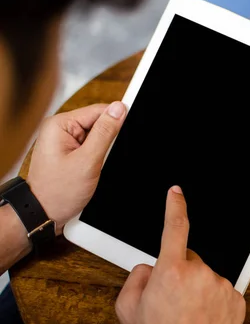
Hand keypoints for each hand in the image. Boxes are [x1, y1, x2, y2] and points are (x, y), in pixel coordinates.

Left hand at [27, 102, 126, 231]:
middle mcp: (59, 130)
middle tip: (101, 159)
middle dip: (107, 140)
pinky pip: (91, 147)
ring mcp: (63, 141)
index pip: (98, 111)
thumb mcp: (88, 161)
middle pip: (97, 123)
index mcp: (60, 125)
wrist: (44, 214)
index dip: (116, 120)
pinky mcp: (69, 152)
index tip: (129, 129)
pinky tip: (92, 169)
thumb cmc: (58, 192)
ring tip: (93, 166)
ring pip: (96, 137)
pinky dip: (97, 158)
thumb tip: (119, 109)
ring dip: (102, 151)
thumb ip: (105, 133)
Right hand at [116, 186, 245, 323]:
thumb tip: (150, 266)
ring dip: (198, 287)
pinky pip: (222, 290)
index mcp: (171, 271)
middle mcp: (200, 274)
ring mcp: (222, 286)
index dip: (175, 206)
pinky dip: (213, 299)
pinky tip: (203, 317)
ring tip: (188, 314)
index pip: (174, 227)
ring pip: (206, 275)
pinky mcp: (237, 299)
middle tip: (172, 300)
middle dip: (180, 271)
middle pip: (189, 258)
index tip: (176, 192)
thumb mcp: (127, 309)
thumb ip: (136, 277)